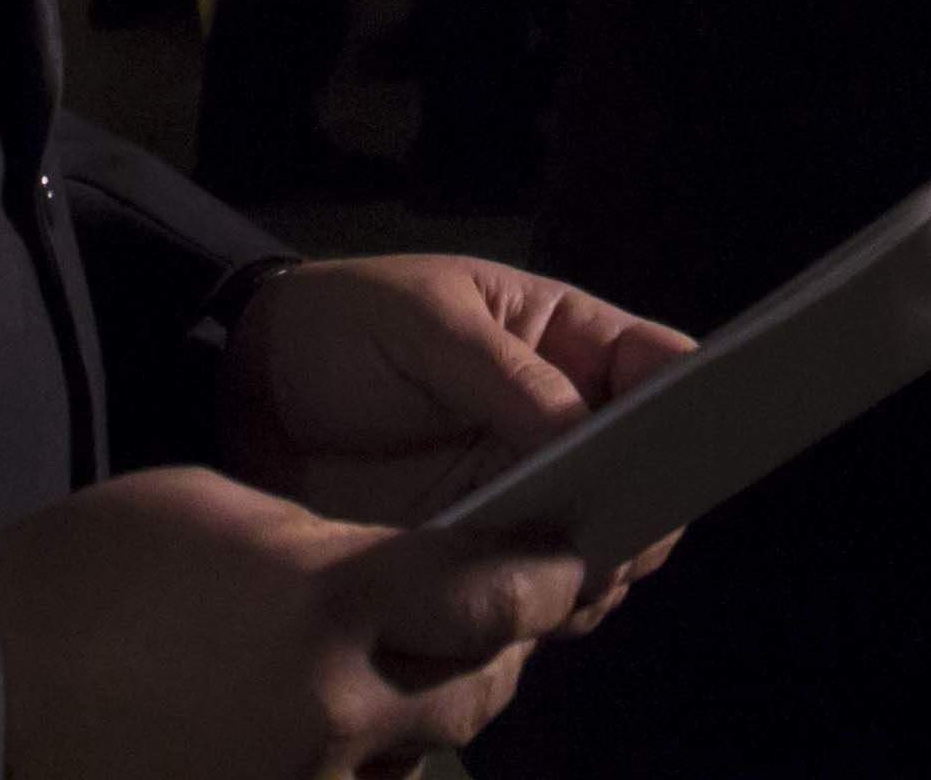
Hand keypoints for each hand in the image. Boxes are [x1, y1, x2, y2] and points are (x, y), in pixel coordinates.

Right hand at [0, 464, 587, 779]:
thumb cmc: (89, 573)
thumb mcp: (219, 508)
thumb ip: (326, 543)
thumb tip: (381, 569)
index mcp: (330, 603)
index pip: (492, 591)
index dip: (545, 570)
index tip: (569, 550)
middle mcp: (338, 706)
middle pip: (481, 686)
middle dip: (504, 644)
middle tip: (503, 605)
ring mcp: (304, 779)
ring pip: (424, 752)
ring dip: (433, 706)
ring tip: (412, 662)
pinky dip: (366, 759)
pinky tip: (338, 722)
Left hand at [223, 256, 695, 584]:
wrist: (243, 397)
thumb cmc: (343, 327)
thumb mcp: (425, 323)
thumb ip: (506, 375)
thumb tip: (582, 430)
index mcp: (562, 340)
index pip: (655, 364)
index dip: (685, 397)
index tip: (687, 436)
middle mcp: (559, 421)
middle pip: (643, 467)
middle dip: (648, 500)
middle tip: (626, 530)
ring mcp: (523, 491)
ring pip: (600, 539)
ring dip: (600, 562)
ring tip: (574, 576)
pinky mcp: (476, 551)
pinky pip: (535, 586)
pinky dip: (543, 602)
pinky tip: (526, 607)